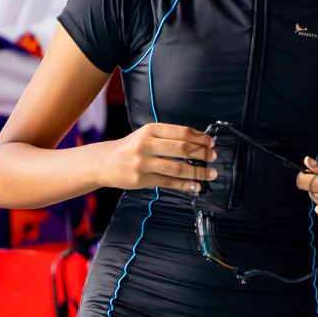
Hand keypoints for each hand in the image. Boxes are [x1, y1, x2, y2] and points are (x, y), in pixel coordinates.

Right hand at [101, 123, 215, 192]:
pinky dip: (185, 185)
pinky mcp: (140, 179)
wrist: (103, 162)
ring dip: (198, 172)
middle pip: (182, 148)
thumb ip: (168, 138)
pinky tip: (196, 186)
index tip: (210, 143)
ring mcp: (143, 163)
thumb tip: (198, 145)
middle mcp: (146, 144)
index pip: (181, 132)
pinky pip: (168, 183)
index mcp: (150, 130)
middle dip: (202, 153)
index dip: (199, 138)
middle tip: (213, 157)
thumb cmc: (131, 148)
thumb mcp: (146, 135)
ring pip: (177, 168)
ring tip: (211, 174)